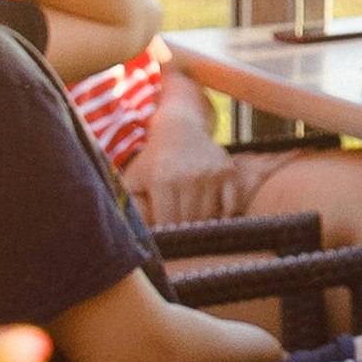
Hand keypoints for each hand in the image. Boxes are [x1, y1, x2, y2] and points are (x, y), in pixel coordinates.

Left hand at [128, 118, 248, 231]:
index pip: (167, 221)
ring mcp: (211, 173)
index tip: (165, 231)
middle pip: (188, 220)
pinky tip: (211, 209)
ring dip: (200, 221)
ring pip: (208, 215)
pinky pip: (229, 206)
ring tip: (191, 215)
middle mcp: (188, 175)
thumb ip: (131, 206)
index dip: (166, 230)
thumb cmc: (153, 160)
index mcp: (162, 179)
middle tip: (178, 226)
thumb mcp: (134, 179)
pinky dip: (222, 213)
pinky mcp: (228, 171)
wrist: (180, 128)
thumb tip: (137, 233)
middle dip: (182, 228)